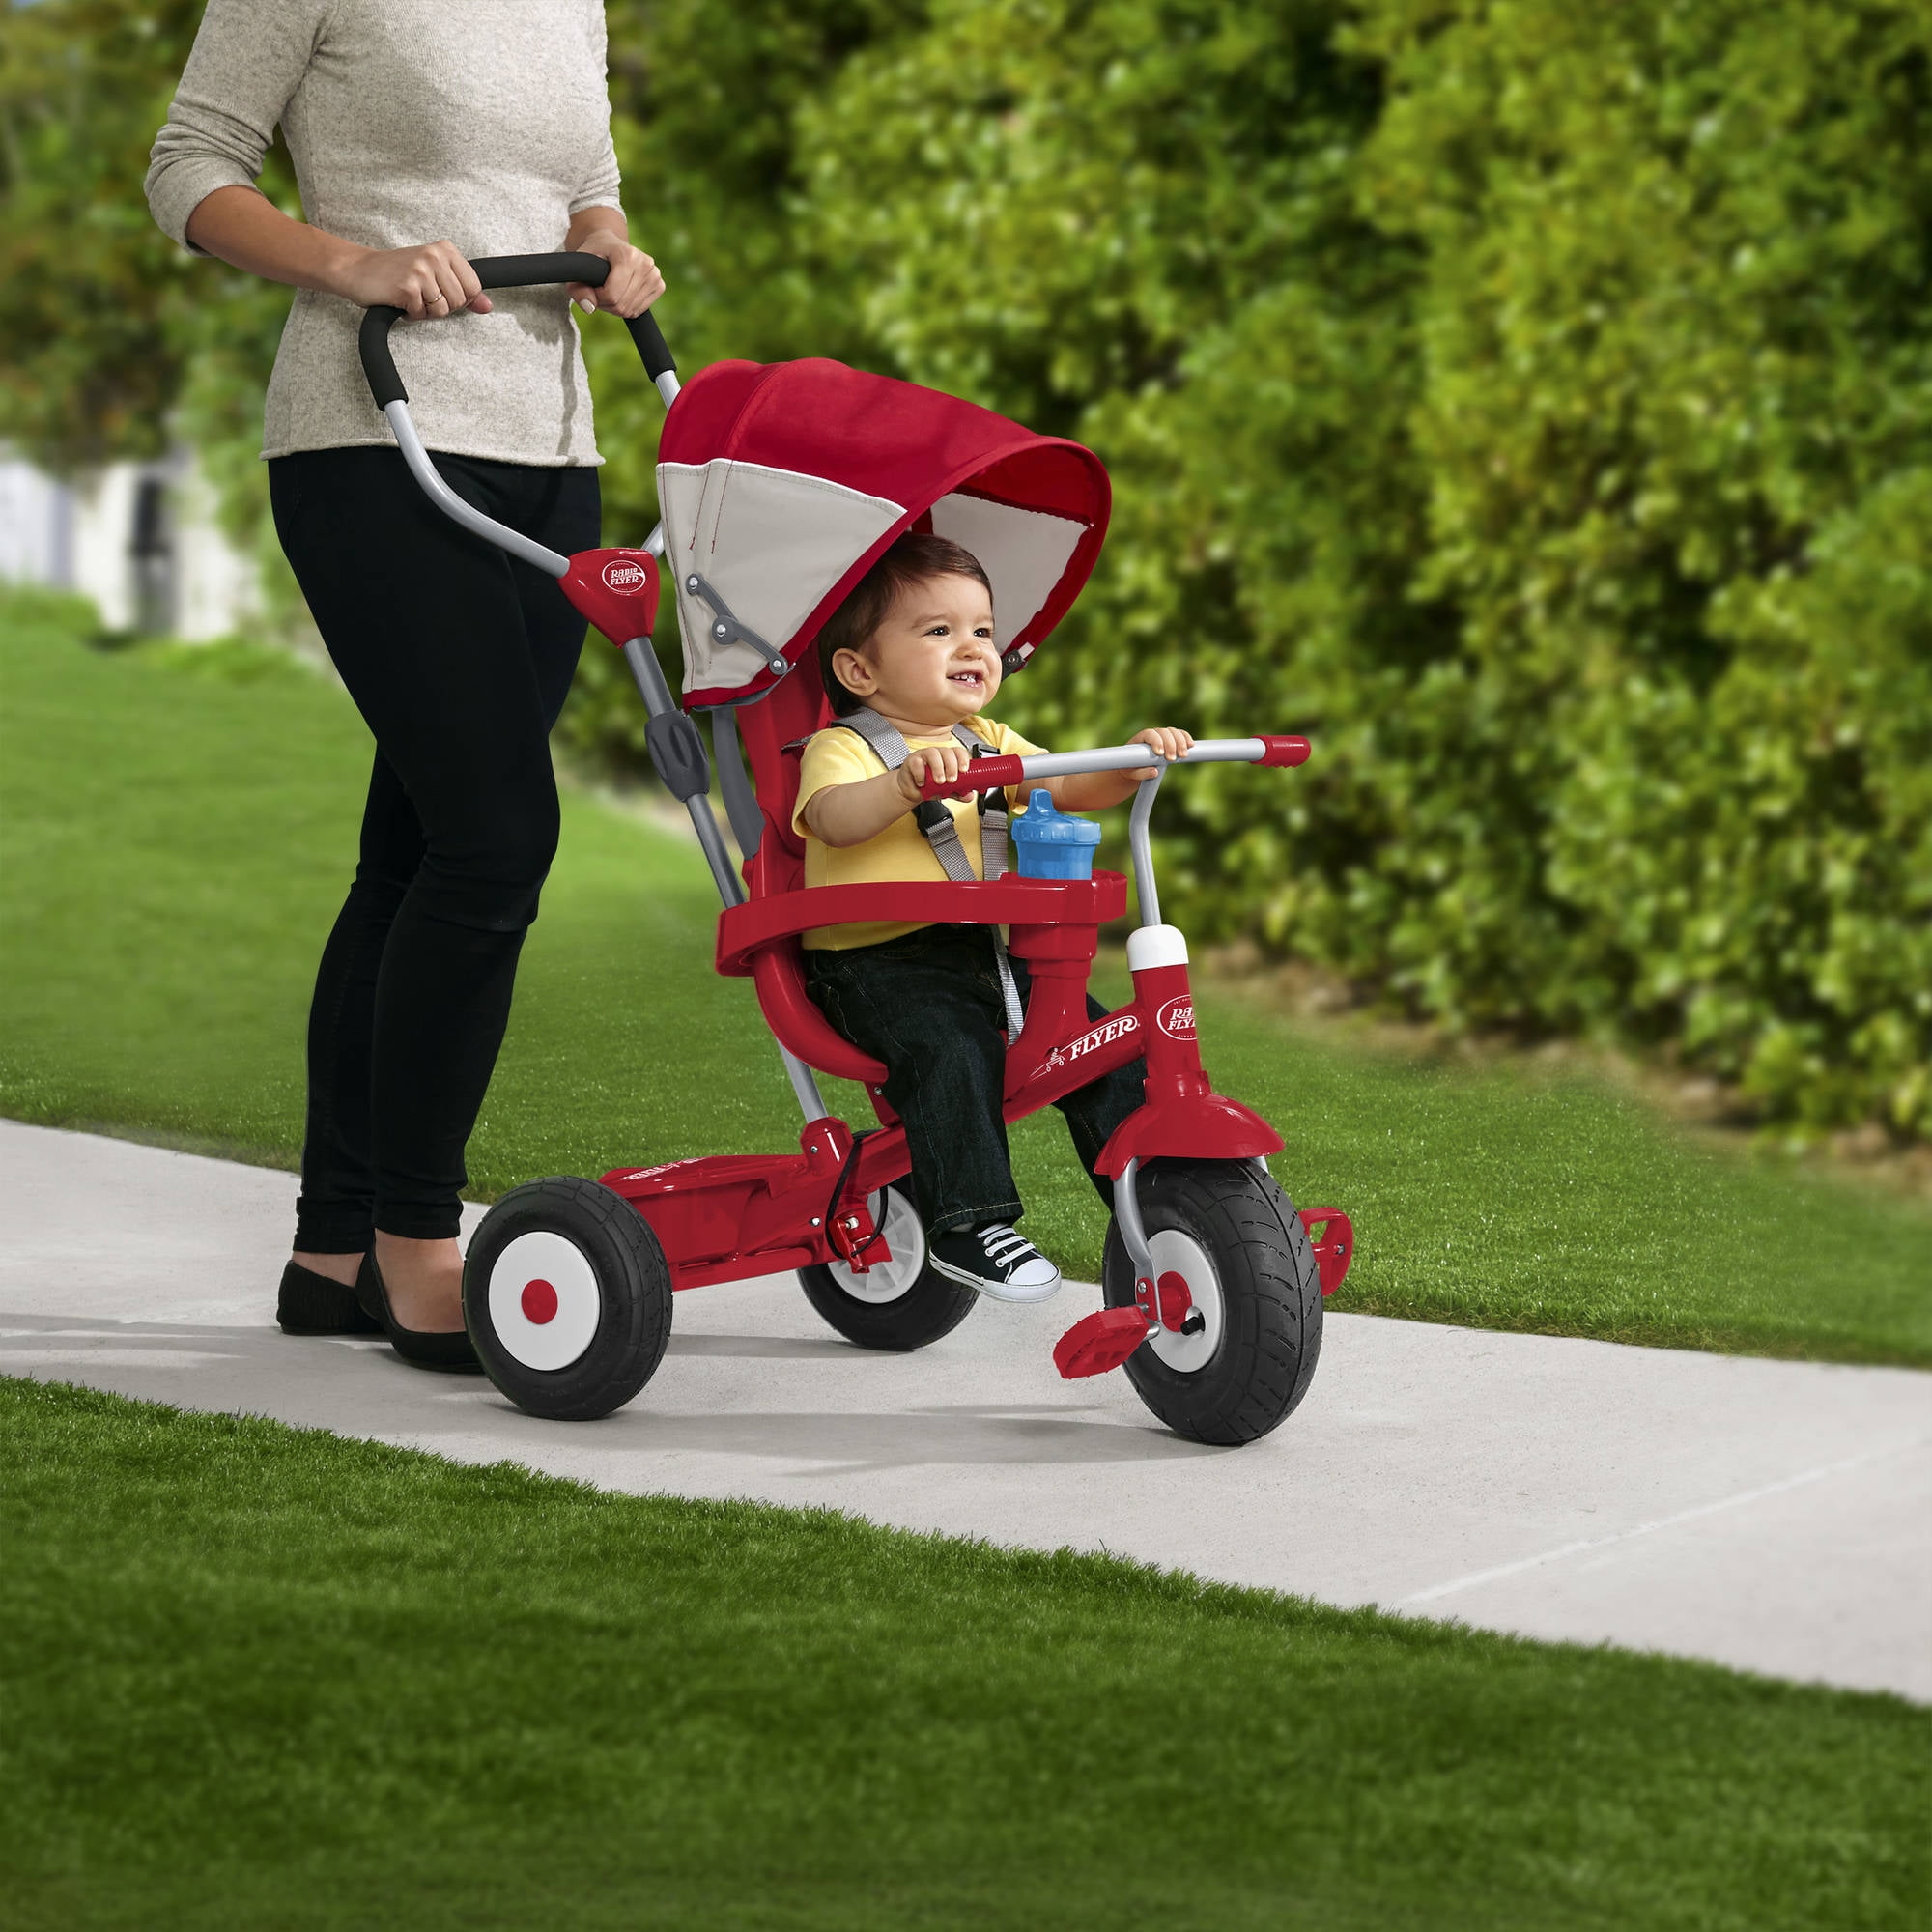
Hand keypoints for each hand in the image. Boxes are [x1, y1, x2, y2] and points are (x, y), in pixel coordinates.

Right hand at [333, 241, 491, 319]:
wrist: (357, 269)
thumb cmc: (395, 273)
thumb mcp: (433, 275)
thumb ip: (463, 291)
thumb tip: (488, 306)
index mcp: (445, 250)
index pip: (474, 287)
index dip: (459, 298)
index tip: (439, 291)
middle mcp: (435, 256)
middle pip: (459, 301)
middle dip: (441, 306)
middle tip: (421, 294)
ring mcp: (421, 270)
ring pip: (443, 311)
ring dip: (425, 312)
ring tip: (410, 297)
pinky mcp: (408, 287)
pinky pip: (422, 315)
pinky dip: (410, 314)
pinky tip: (399, 300)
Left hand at [566, 232, 665, 318]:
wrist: (609, 244)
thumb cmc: (593, 254)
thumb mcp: (579, 266)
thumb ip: (578, 289)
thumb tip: (589, 308)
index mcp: (628, 255)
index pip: (612, 295)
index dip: (597, 298)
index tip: (591, 287)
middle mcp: (646, 264)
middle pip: (621, 305)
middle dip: (606, 304)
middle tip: (599, 290)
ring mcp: (655, 275)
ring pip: (630, 310)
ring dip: (615, 307)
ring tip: (610, 290)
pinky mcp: (659, 285)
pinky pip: (639, 311)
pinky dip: (627, 308)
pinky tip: (622, 293)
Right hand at [897, 743, 974, 802]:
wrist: (912, 791)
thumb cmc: (930, 786)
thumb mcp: (947, 791)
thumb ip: (959, 793)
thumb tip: (969, 796)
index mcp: (949, 758)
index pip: (959, 752)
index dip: (963, 759)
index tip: (964, 770)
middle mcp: (938, 755)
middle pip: (947, 752)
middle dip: (952, 766)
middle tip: (952, 780)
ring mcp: (924, 756)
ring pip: (933, 754)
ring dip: (938, 768)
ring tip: (939, 782)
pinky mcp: (912, 761)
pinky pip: (917, 763)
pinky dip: (920, 774)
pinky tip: (922, 783)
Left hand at [1124, 725, 1193, 781]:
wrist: (1134, 770)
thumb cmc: (1130, 771)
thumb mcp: (1131, 774)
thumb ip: (1141, 773)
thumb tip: (1155, 772)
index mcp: (1139, 739)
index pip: (1149, 733)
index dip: (1156, 741)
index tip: (1160, 754)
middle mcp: (1152, 735)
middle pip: (1163, 732)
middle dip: (1170, 744)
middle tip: (1172, 759)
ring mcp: (1162, 737)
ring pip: (1173, 732)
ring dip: (1180, 742)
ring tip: (1183, 755)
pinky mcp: (1171, 742)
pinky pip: (1180, 736)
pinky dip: (1186, 739)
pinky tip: (1191, 746)